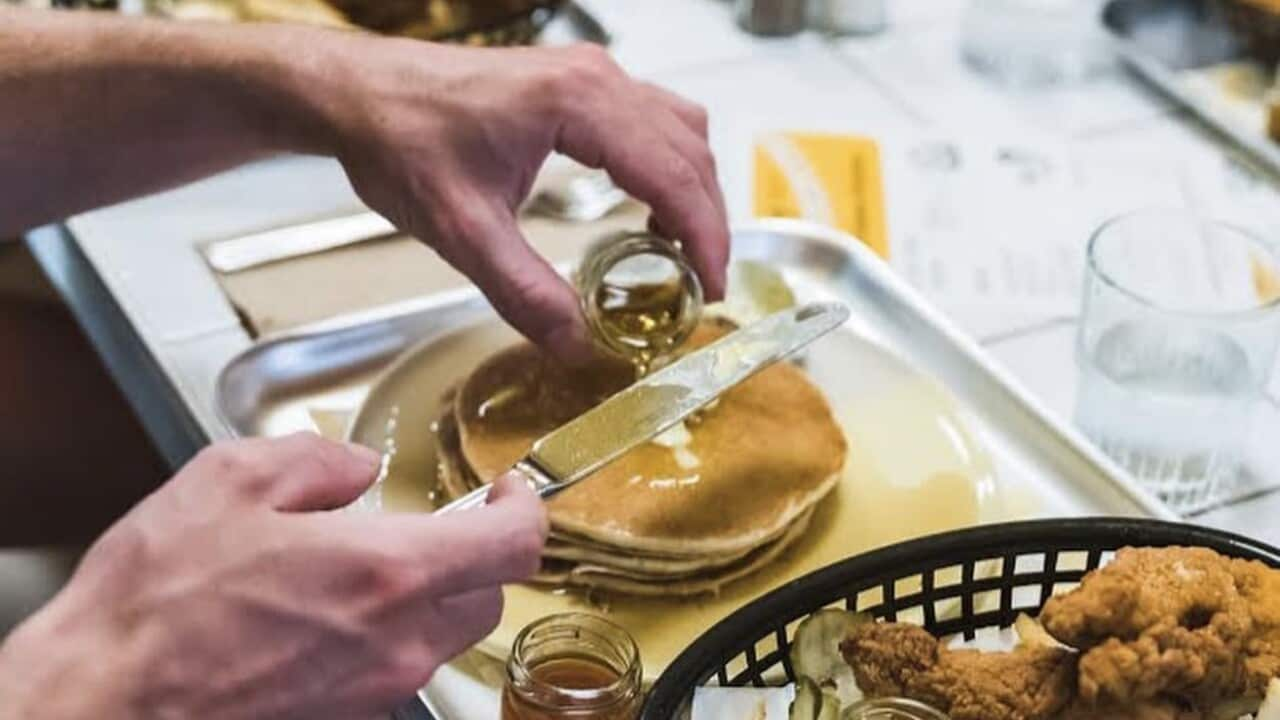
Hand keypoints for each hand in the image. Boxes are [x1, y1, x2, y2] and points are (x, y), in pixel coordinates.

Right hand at [0, 433, 546, 718]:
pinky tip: (325, 615)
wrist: (103, 702)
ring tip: (365, 569)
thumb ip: (317, 459)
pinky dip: (383, 636)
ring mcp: (374, 691)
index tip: (507, 491)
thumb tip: (357, 467)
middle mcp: (398, 640)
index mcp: (388, 571)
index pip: (513, 545)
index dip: (525, 510)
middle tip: (436, 526)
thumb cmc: (157, 602)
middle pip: (487, 596)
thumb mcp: (232, 481)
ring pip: (445, 638)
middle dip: (473, 555)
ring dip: (429, 597)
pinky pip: (394, 672)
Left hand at [304, 38, 729, 362]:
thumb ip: (522, 289)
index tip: (711, 286)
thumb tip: (574, 343)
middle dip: (707, 218)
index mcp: (578, 105)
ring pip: (678, 129)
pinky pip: (649, 121)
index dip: (705, 235)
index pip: (674, 172)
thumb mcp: (461, 229)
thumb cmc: (399, 140)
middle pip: (689, 149)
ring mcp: (587, 76)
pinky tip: (647, 210)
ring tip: (681, 252)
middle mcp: (595, 80)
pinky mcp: (573, 84)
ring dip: (692, 189)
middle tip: (702, 282)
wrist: (357, 94)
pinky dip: (667, 167)